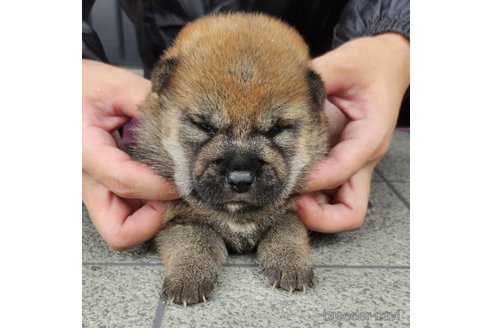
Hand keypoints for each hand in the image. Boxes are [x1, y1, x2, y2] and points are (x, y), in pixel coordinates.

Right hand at [82, 60, 178, 249]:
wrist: (62, 91)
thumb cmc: (84, 86)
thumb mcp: (118, 85)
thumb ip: (151, 106)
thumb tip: (186, 130)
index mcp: (84, 151)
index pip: (125, 182)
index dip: (161, 186)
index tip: (183, 176)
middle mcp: (86, 181)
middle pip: (118, 230)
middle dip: (152, 219)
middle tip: (173, 191)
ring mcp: (93, 190)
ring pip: (122, 228)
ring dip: (152, 214)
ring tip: (170, 185)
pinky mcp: (102, 190)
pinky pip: (125, 214)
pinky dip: (148, 207)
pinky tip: (161, 181)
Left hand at [296, 33, 409, 231]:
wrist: (386, 64)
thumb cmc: (370, 65)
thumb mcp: (344, 63)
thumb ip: (315, 78)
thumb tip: (278, 89)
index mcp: (369, 137)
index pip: (342, 171)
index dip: (312, 179)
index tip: (286, 175)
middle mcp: (363, 159)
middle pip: (350, 212)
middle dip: (318, 216)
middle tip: (287, 199)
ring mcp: (352, 165)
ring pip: (339, 209)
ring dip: (312, 211)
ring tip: (282, 194)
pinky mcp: (340, 161)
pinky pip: (327, 192)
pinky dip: (308, 196)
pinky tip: (286, 180)